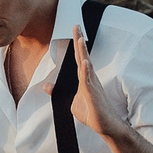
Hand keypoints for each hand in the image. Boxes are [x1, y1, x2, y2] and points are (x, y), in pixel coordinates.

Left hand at [64, 23, 129, 140]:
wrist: (106, 127)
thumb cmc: (92, 114)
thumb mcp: (71, 102)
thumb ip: (59, 92)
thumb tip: (46, 86)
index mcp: (85, 79)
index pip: (79, 58)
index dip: (76, 44)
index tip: (75, 29)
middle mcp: (90, 79)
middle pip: (83, 57)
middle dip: (79, 41)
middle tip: (76, 25)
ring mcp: (93, 87)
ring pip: (87, 66)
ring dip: (83, 53)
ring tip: (80, 39)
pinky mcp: (94, 96)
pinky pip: (89, 82)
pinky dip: (87, 71)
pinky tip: (85, 62)